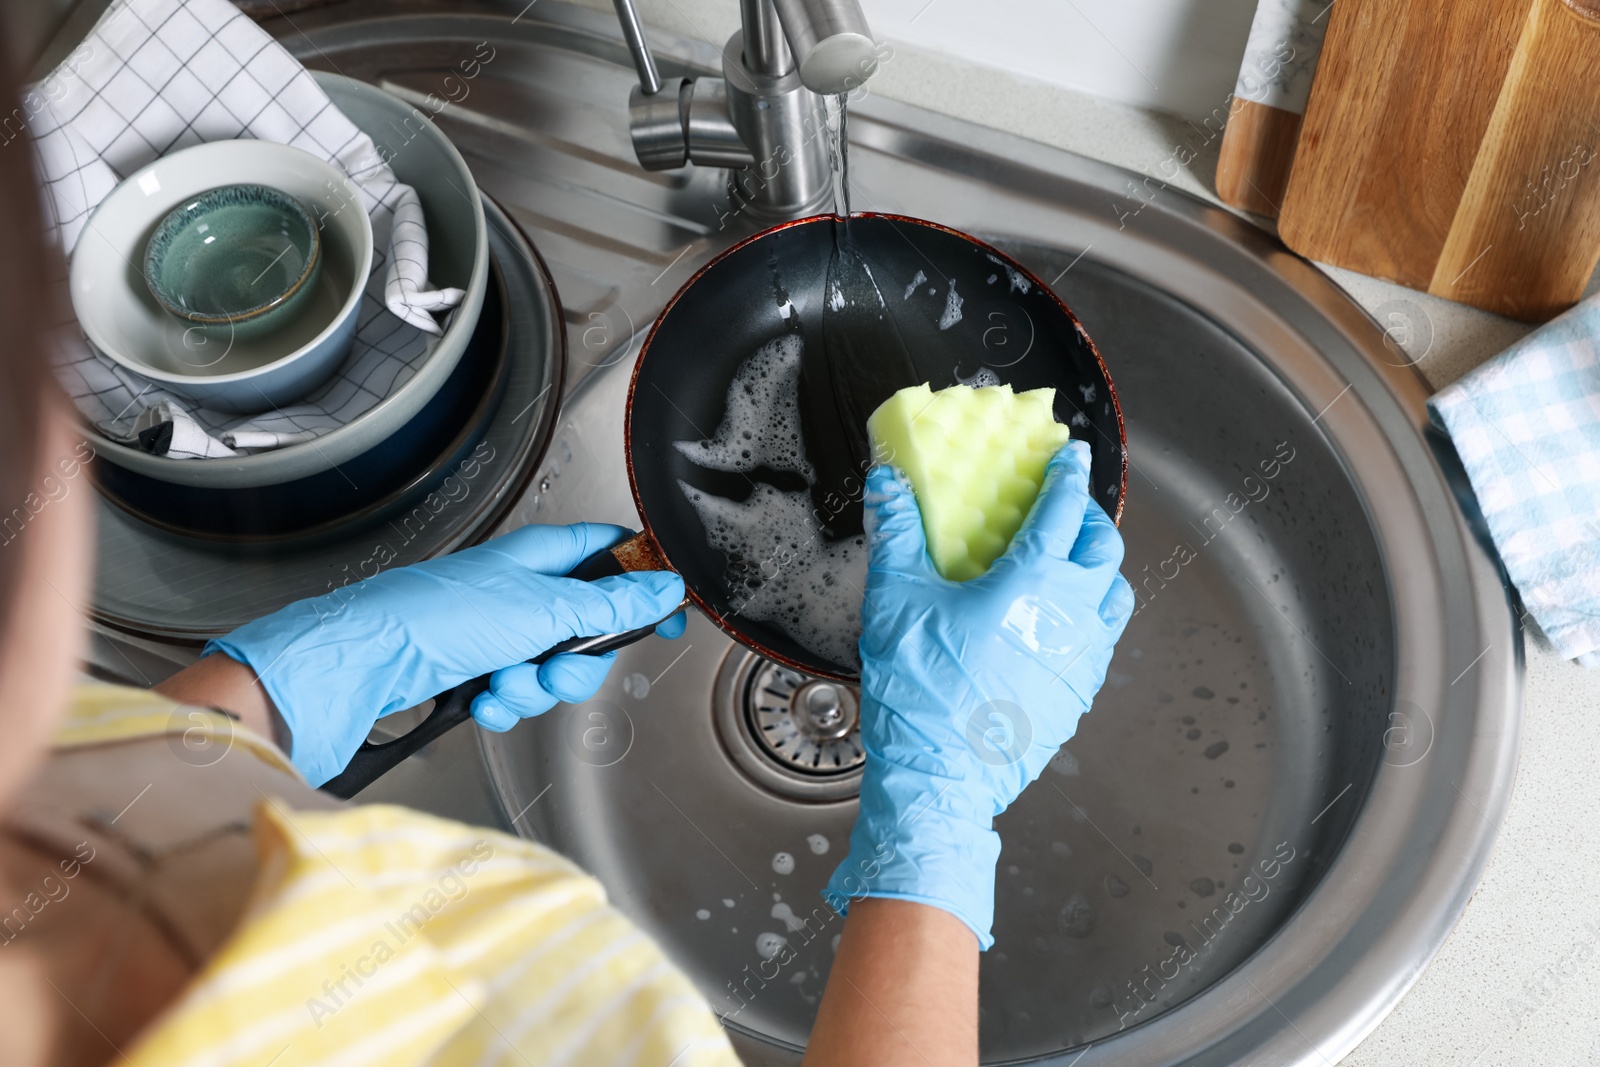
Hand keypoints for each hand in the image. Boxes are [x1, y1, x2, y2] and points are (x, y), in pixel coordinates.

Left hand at [204, 523, 684, 785]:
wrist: (362, 664)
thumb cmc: (434, 617)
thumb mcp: (541, 609)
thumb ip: (609, 605)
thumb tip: (664, 590)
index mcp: (540, 555)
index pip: (611, 553)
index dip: (643, 583)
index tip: (669, 615)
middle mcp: (521, 589)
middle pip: (589, 627)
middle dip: (576, 661)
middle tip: (555, 666)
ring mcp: (498, 629)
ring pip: (553, 668)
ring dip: (535, 688)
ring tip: (503, 684)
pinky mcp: (477, 667)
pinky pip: (517, 691)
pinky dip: (504, 703)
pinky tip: (482, 700)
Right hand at [824, 441, 1132, 947]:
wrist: (940, 778)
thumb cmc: (921, 691)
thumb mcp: (897, 601)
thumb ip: (898, 535)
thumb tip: (890, 485)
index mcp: (1034, 580)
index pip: (1064, 510)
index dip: (1067, 476)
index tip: (1069, 457)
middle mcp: (1073, 615)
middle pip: (1104, 548)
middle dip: (1088, 519)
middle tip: (1064, 509)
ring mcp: (1082, 659)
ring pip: (1114, 597)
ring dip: (1097, 570)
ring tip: (1069, 563)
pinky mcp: (1079, 696)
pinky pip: (1101, 643)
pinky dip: (1089, 618)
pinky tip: (1057, 624)